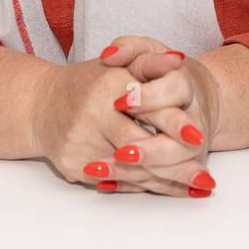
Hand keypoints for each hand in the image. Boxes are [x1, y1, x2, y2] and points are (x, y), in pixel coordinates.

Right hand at [28, 49, 205, 196]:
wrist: (41, 104)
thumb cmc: (89, 82)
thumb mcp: (121, 65)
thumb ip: (150, 61)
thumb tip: (178, 59)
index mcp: (108, 86)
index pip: (146, 108)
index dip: (174, 124)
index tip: (199, 137)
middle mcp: (92, 114)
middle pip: (140, 147)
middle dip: (176, 166)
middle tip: (207, 179)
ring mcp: (80, 142)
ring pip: (130, 171)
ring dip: (164, 182)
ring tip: (195, 188)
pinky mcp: (72, 164)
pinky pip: (114, 183)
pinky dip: (142, 186)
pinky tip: (166, 189)